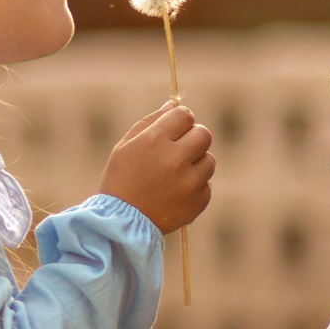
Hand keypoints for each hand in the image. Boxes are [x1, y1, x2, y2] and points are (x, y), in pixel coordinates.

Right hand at [98, 102, 214, 233]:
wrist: (120, 223)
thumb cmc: (120, 179)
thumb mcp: (126, 146)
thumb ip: (151, 122)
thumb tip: (173, 105)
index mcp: (155, 141)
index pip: (185, 115)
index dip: (180, 120)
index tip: (174, 129)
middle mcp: (175, 159)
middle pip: (204, 134)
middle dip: (193, 138)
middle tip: (179, 149)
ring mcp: (189, 183)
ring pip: (209, 160)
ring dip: (196, 164)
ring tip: (175, 175)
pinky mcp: (197, 202)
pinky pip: (207, 185)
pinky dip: (195, 187)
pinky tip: (175, 193)